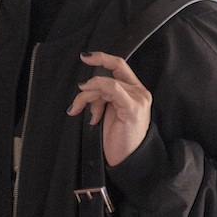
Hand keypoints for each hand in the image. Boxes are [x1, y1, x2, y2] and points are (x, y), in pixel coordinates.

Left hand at [66, 51, 151, 165]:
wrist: (127, 160)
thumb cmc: (117, 137)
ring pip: (105, 84)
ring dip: (86, 97)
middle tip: (76, 105)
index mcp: (134, 90)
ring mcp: (138, 99)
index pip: (119, 65)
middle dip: (88, 88)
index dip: (102, 57)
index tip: (84, 56)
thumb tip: (85, 86)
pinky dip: (98, 90)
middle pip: (107, 76)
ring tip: (79, 112)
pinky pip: (113, 89)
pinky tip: (89, 103)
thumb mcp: (106, 111)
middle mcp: (139, 92)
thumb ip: (101, 96)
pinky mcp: (133, 108)